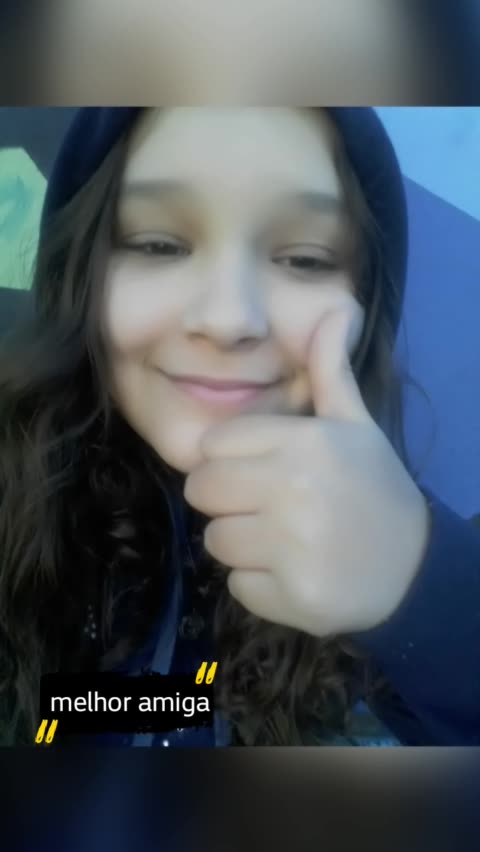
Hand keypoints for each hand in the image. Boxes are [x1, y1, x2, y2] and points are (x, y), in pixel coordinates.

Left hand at [184, 301, 429, 636]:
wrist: (414, 569)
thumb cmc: (374, 489)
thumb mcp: (355, 425)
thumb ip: (330, 372)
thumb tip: (334, 310)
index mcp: (305, 444)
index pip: (213, 446)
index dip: (229, 459)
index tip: (260, 471)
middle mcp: (294, 491)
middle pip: (202, 492)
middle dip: (226, 501)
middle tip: (268, 509)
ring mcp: (293, 548)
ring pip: (215, 542)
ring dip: (242, 546)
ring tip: (286, 541)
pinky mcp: (293, 598)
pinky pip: (237, 585)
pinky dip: (260, 586)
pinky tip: (296, 574)